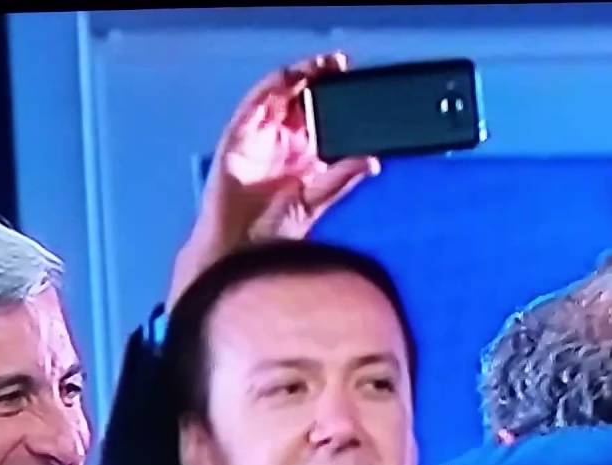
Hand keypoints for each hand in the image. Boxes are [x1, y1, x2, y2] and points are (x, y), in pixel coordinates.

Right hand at [169, 51, 379, 308]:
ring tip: (321, 65)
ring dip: (298, 76)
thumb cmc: (274, 231)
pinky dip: (269, 89)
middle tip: (341, 66)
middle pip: (301, 100)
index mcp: (303, 154)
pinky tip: (287, 79)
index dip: (336, 98)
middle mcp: (282, 142)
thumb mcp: (318, 198)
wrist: (242, 251)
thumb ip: (343, 176)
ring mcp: (259, 137)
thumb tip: (373, 160)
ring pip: (278, 96)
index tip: (357, 84)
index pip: (322, 116)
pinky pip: (253, 106)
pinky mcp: (237, 138)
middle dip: (320, 80)